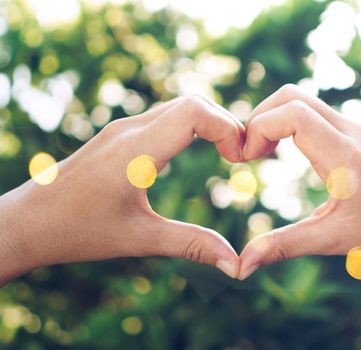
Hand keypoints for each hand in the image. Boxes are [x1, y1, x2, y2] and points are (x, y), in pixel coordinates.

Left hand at [0, 96, 243, 283]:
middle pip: (193, 102)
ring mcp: (122, 128)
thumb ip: (191, 245)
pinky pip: (164, 116)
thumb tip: (235, 264)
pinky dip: (190, 126)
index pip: (194, 112)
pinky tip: (196, 152)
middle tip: (239, 158)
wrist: (26, 222)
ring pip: (178, 106)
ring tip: (226, 154)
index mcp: (136, 151)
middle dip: (225, 124)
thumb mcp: (140, 239)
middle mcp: (130, 130)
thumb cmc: (77, 231)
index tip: (239, 159)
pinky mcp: (119, 135)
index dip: (227, 127)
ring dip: (208, 123)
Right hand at [238, 84, 360, 277]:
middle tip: (248, 153)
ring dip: (273, 118)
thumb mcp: (330, 241)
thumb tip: (242, 267)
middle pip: (292, 96)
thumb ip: (283, 247)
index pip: (293, 114)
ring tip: (260, 152)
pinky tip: (280, 149)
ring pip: (301, 99)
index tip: (246, 158)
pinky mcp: (352, 131)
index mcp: (345, 157)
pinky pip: (312, 111)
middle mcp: (351, 132)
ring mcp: (353, 127)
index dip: (259, 128)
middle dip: (260, 117)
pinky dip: (287, 121)